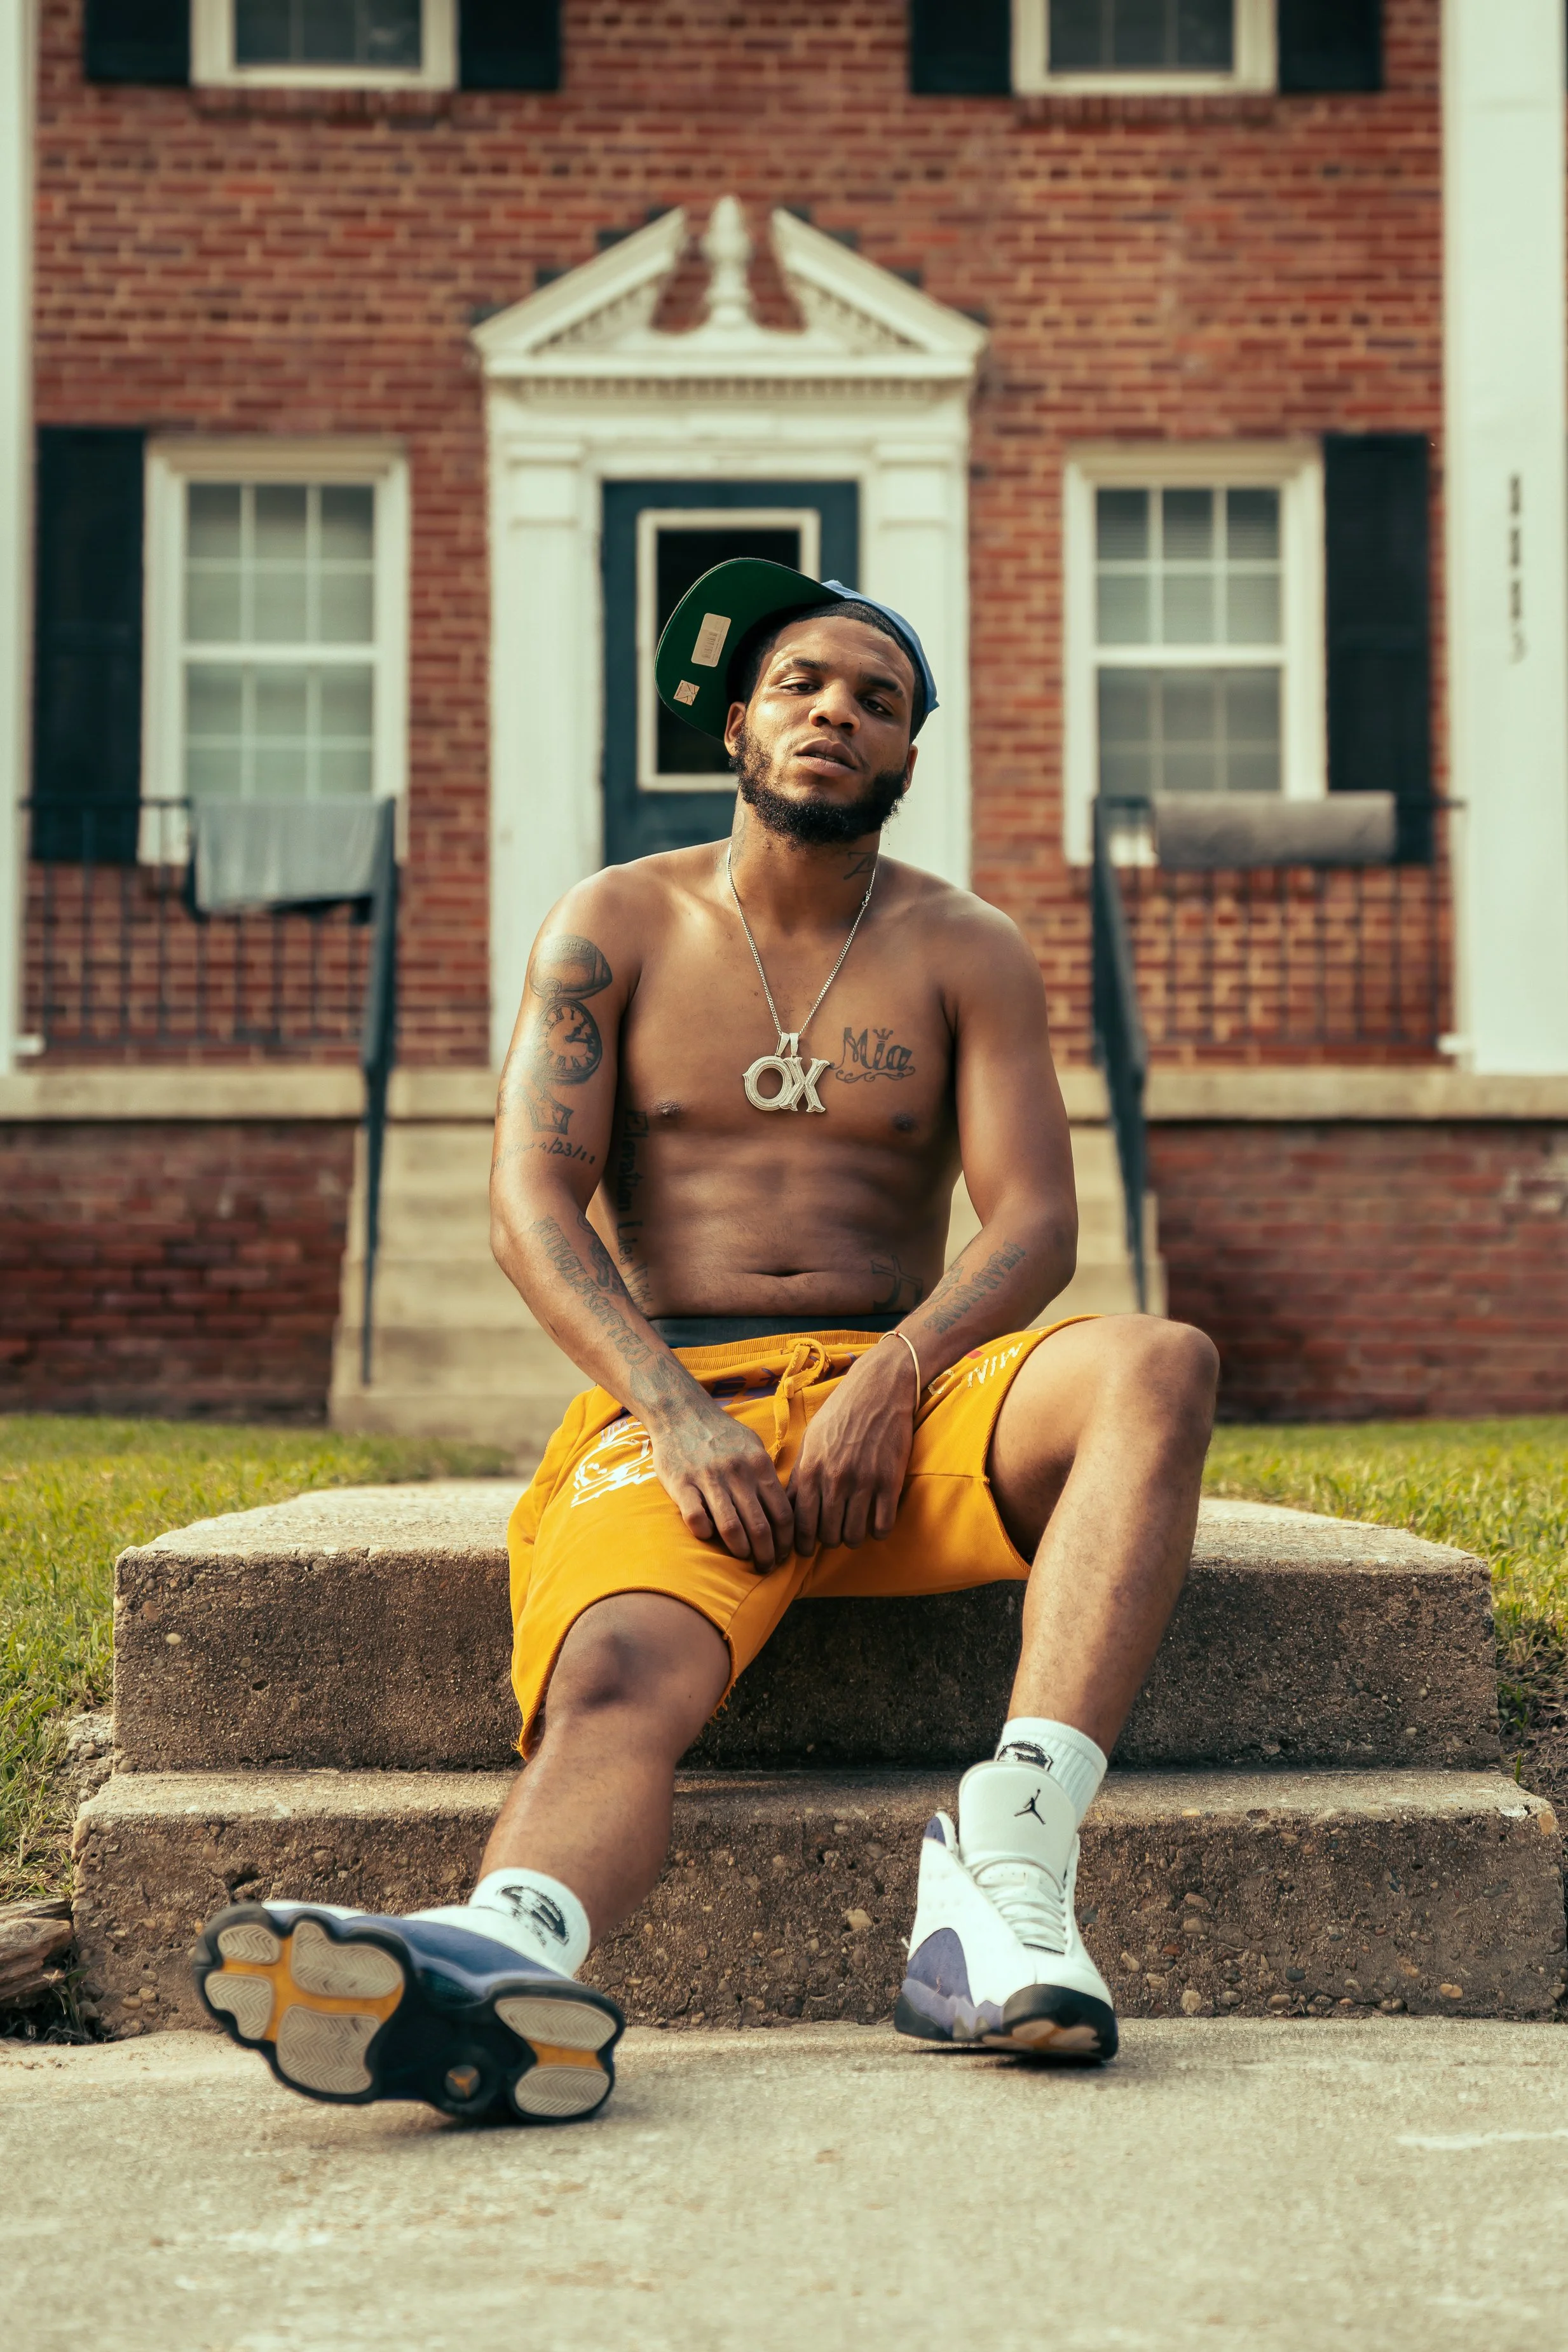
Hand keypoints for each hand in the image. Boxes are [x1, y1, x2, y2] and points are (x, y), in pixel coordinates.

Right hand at [649, 1397, 794, 1570]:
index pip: (783, 1513)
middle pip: (760, 1527)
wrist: (680, 1412)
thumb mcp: (753, 1447)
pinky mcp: (681, 1483)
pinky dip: (705, 1533)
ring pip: (731, 1528)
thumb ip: (768, 1475)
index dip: (787, 1541)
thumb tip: (785, 1509)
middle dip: (767, 1555)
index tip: (785, 1554)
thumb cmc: (721, 1434)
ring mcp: (709, 1478)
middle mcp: (737, 1473)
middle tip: (766, 1566)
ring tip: (744, 1559)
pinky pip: (696, 1519)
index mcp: (759, 1465)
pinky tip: (709, 1536)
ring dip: (741, 1551)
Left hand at [787, 1338, 917, 1554]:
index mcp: (811, 1469)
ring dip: (853, 1537)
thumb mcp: (811, 1440)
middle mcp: (835, 1479)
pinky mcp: (890, 1481)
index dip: (801, 1544)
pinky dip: (878, 1530)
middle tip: (833, 1535)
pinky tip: (876, 1520)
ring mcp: (863, 1481)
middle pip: (827, 1536)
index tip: (805, 1548)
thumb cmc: (841, 1413)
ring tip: (854, 1528)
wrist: (879, 1388)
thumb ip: (800, 1475)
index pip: (800, 1525)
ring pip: (854, 1536)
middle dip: (828, 1541)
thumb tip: (788, 1507)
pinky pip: (882, 1526)